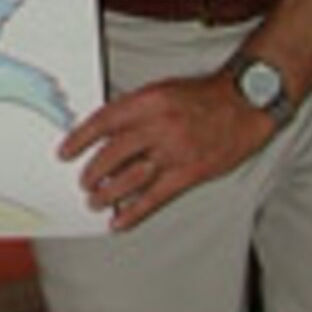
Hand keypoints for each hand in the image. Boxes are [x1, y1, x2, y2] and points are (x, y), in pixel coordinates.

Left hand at [60, 70, 273, 230]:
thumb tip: (107, 135)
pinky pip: (155, 197)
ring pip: (130, 178)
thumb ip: (135, 111)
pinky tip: (120, 220)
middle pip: (113, 153)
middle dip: (93, 171)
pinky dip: (135, 212)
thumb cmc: (203, 96)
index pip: (104, 121)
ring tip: (96, 201)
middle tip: (84, 181)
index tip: (66, 151)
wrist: (244, 104)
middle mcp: (159, 125)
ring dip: (108, 193)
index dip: (80, 138)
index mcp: (148, 101)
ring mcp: (174, 151)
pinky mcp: (189, 173)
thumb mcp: (162, 91)